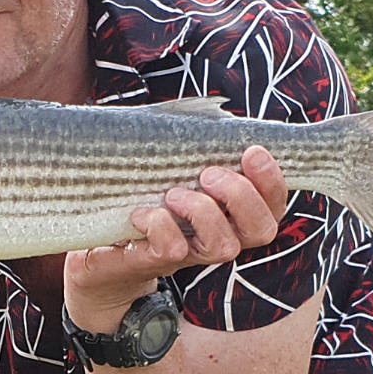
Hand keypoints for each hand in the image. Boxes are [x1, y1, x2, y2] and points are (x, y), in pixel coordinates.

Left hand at [63, 145, 285, 330]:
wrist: (99, 249)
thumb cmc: (142, 193)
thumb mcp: (171, 164)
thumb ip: (196, 143)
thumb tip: (216, 112)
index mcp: (230, 212)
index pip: (273, 204)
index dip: (272, 180)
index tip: (252, 150)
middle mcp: (220, 237)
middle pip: (261, 229)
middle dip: (241, 195)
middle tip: (209, 174)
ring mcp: (190, 254)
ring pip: (224, 245)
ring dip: (203, 211)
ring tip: (174, 194)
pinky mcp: (155, 261)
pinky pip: (173, 249)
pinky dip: (161, 226)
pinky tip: (142, 213)